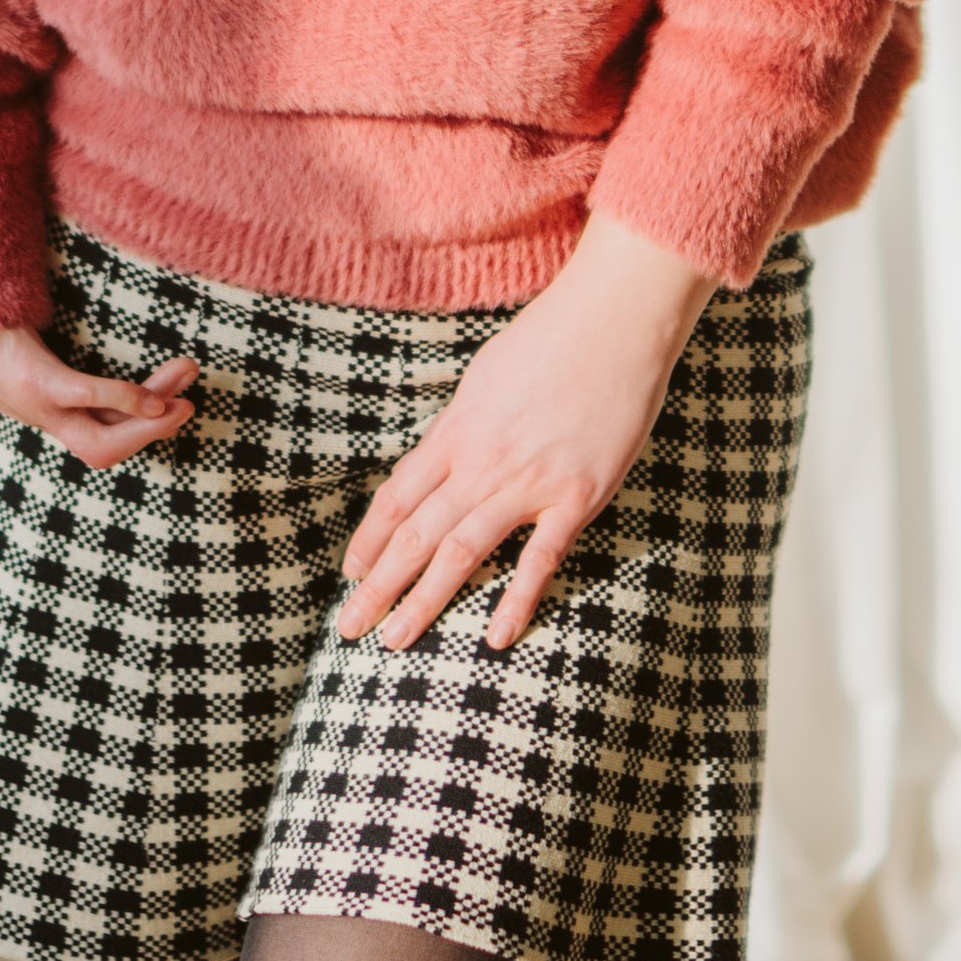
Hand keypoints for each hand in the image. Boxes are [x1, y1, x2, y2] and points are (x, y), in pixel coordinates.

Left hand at [0, 322, 199, 470]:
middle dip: (152, 435)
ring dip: (146, 426)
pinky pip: (83, 399)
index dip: (143, 432)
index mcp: (50, 415)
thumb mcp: (37, 351)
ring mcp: (39, 407)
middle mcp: (45, 421)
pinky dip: (119, 401)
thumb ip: (66, 364)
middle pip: (104, 450)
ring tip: (181, 401)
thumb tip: (101, 352)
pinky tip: (151, 397)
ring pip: (99, 440)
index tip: (176, 406)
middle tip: (190, 407)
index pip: (104, 441)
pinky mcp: (33, 383)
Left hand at [338, 213, 716, 652]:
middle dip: (378, 584)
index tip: (350, 572)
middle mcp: (481, 460)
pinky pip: (540, 557)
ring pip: (461, 551)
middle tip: (348, 628)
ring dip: (424, 600)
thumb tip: (439, 462)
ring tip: (395, 641)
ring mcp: (528, 480)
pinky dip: (517, 599)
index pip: (398, 495)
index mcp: (457, 429)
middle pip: (416, 532)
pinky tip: (495, 637)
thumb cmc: (552, 338)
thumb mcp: (486, 377)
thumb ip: (463, 427)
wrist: (613, 319)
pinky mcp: (577, 496)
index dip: (371, 538)